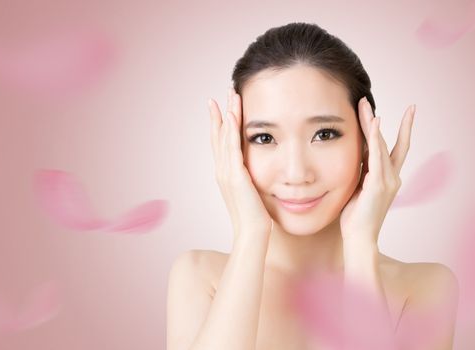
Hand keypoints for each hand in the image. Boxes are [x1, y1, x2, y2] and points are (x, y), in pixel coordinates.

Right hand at [208, 87, 273, 238]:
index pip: (221, 142)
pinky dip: (231, 131)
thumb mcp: (251, 193)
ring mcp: (226, 173)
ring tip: (230, 95)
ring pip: (224, 137)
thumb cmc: (255, 218)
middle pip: (219, 135)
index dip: (220, 123)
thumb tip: (255, 172)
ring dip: (227, 114)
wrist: (252, 234)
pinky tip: (233, 115)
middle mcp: (221, 170)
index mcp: (225, 173)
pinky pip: (232, 148)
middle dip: (222, 113)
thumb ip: (250, 180)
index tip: (223, 106)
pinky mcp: (236, 176)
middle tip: (224, 93)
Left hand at [340, 97, 414, 242]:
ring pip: (382, 144)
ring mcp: (387, 180)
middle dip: (375, 119)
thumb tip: (356, 153)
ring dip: (372, 123)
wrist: (359, 237)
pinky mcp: (379, 185)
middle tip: (366, 99)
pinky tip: (374, 123)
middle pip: (386, 141)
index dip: (395, 128)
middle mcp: (392, 176)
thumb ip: (362, 170)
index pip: (392, 147)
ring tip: (364, 105)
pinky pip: (377, 156)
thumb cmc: (356, 215)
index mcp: (387, 177)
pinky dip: (375, 139)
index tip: (396, 111)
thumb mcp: (359, 187)